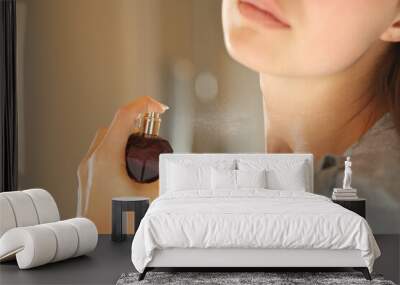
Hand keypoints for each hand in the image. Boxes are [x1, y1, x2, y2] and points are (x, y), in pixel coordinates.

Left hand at [77, 96, 168, 233]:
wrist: (90, 241)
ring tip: (144, 147)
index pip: (124, 116)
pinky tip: (130, 164)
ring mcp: (87, 168)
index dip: (144, 104)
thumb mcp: (148, 198)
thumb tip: (178, 170)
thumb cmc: (113, 224)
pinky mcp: (87, 177)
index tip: (159, 106)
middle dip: (137, 122)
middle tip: (154, 131)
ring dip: (126, 136)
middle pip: (114, 125)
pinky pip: (102, 152)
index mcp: (106, 158)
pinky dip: (117, 149)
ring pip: (106, 138)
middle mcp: (92, 159)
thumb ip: (165, 180)